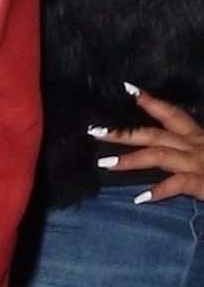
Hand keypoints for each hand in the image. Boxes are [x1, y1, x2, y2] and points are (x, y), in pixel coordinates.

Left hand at [90, 88, 203, 202]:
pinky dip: (160, 190)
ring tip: (104, 164)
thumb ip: (193, 150)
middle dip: (122, 132)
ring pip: (159, 155)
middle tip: (93, 130)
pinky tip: (141, 198)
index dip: (151, 102)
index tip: (128, 89)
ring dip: (130, 160)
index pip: (172, 115)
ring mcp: (200, 163)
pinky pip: (179, 184)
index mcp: (200, 138)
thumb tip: (174, 152)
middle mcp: (198, 146)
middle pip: (155, 134)